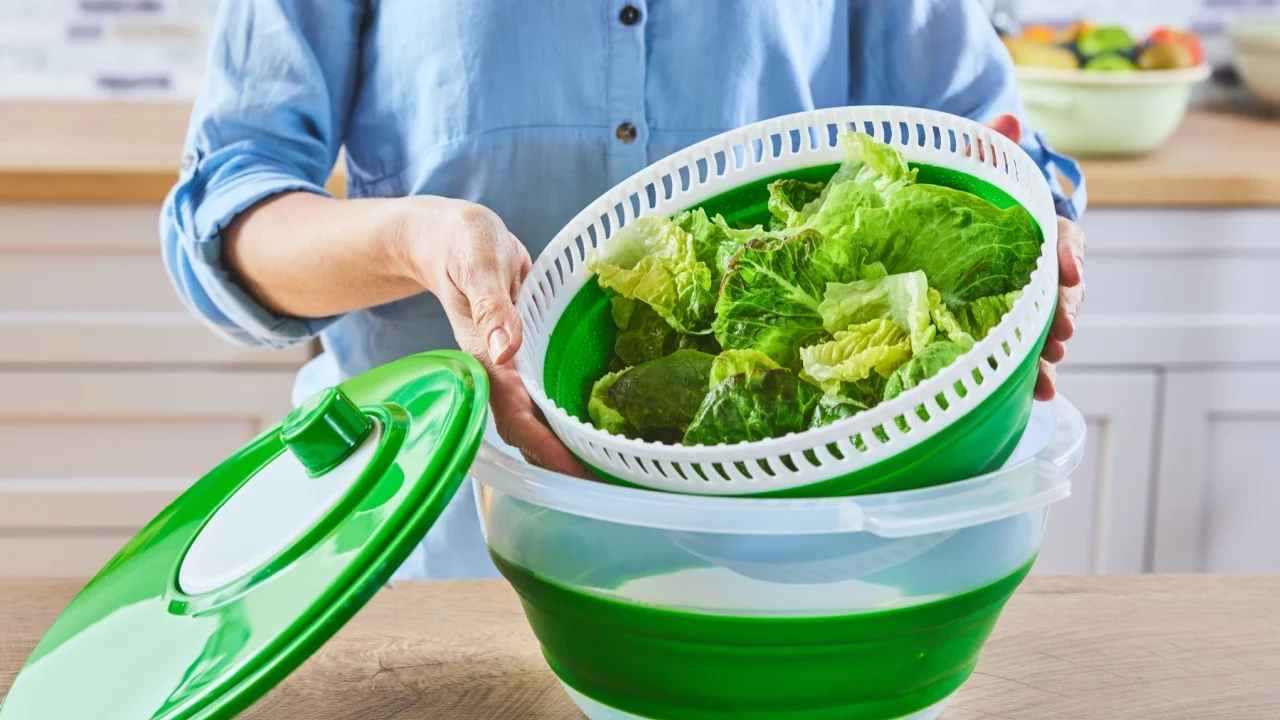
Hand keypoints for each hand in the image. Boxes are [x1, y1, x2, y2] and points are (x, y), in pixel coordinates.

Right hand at [394, 197, 588, 476]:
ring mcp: (513, 365)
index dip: (547, 449)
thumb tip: (505, 350)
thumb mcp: (477, 264)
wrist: (445, 238)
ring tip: (615, 464)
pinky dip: (570, 410)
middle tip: (614, 481)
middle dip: (566, 460)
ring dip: (571, 440)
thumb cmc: (459, 246)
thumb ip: (491, 305)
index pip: (516, 418)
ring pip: (541, 416)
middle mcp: (500, 371)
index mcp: (486, 359)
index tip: (578, 474)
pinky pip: (547, 391)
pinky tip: (600, 420)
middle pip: (531, 431)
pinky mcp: (526, 354)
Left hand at [982, 115, 1086, 400]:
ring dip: (1049, 350)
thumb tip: (1008, 117)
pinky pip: (1024, 350)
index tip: (1071, 273)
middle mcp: (1038, 264)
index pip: (1061, 237)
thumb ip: (990, 147)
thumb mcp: (973, 168)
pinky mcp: (1005, 325)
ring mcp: (1024, 298)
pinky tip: (1039, 395)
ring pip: (1047, 323)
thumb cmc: (966, 196)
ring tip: (1047, 377)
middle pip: (1063, 288)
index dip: (1067, 255)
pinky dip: (1033, 374)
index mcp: (1035, 226)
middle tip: (1059, 336)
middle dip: (1064, 312)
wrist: (939, 224)